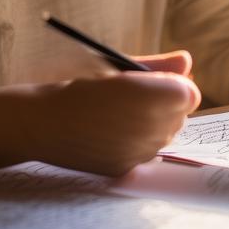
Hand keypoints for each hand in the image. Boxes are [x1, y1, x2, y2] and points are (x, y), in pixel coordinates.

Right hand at [24, 50, 200, 176]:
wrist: (41, 122)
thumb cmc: (76, 85)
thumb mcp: (114, 66)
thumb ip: (156, 65)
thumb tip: (187, 60)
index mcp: (144, 92)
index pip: (188, 93)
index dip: (175, 85)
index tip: (158, 80)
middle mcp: (146, 125)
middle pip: (181, 114)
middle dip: (166, 103)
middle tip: (134, 95)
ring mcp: (136, 152)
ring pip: (167, 135)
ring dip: (155, 123)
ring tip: (121, 113)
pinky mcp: (126, 168)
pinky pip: (148, 153)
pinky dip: (139, 142)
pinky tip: (114, 132)